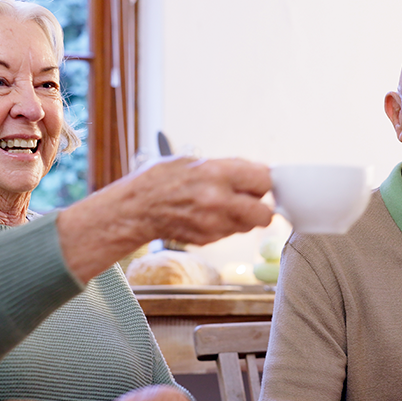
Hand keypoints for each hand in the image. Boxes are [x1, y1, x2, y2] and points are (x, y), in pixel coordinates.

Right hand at [128, 157, 274, 245]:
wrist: (136, 208)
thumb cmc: (160, 180)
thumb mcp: (194, 161)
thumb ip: (227, 168)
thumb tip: (254, 173)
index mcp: (217, 174)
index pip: (265, 181)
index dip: (264, 181)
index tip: (259, 181)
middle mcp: (219, 201)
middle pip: (265, 213)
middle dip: (261, 206)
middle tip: (251, 199)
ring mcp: (214, 224)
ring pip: (249, 225)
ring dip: (243, 217)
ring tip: (223, 205)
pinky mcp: (208, 239)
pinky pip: (230, 233)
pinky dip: (226, 225)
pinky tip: (208, 215)